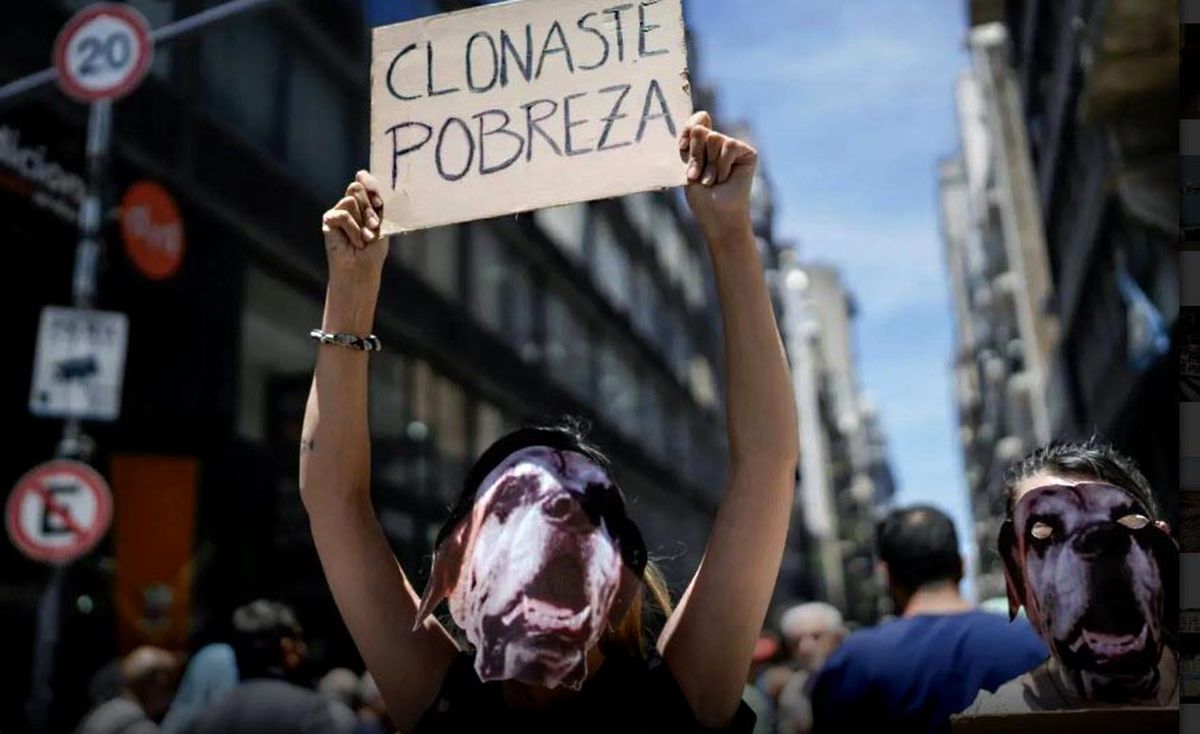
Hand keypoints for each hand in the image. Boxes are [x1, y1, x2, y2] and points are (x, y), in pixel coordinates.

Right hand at [323, 171, 388, 282]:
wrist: (362, 269)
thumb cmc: (373, 250)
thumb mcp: (379, 221)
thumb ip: (373, 199)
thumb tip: (360, 173)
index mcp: (364, 204)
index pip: (364, 183)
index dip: (370, 185)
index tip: (379, 201)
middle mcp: (350, 205)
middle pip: (357, 188)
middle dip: (369, 208)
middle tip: (373, 226)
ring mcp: (338, 211)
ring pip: (350, 200)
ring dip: (362, 222)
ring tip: (364, 238)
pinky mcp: (328, 220)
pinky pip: (342, 214)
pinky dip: (352, 230)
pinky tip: (354, 242)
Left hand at [678, 112, 757, 237]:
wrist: (717, 215)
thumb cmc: (701, 197)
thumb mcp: (688, 167)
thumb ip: (692, 143)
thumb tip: (703, 120)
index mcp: (701, 145)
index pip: (696, 122)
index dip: (688, 130)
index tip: (682, 147)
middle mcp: (717, 143)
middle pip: (701, 130)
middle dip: (696, 155)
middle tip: (698, 175)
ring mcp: (732, 147)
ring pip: (714, 138)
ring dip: (709, 165)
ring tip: (712, 181)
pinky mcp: (747, 152)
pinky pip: (729, 145)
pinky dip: (723, 165)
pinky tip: (725, 178)